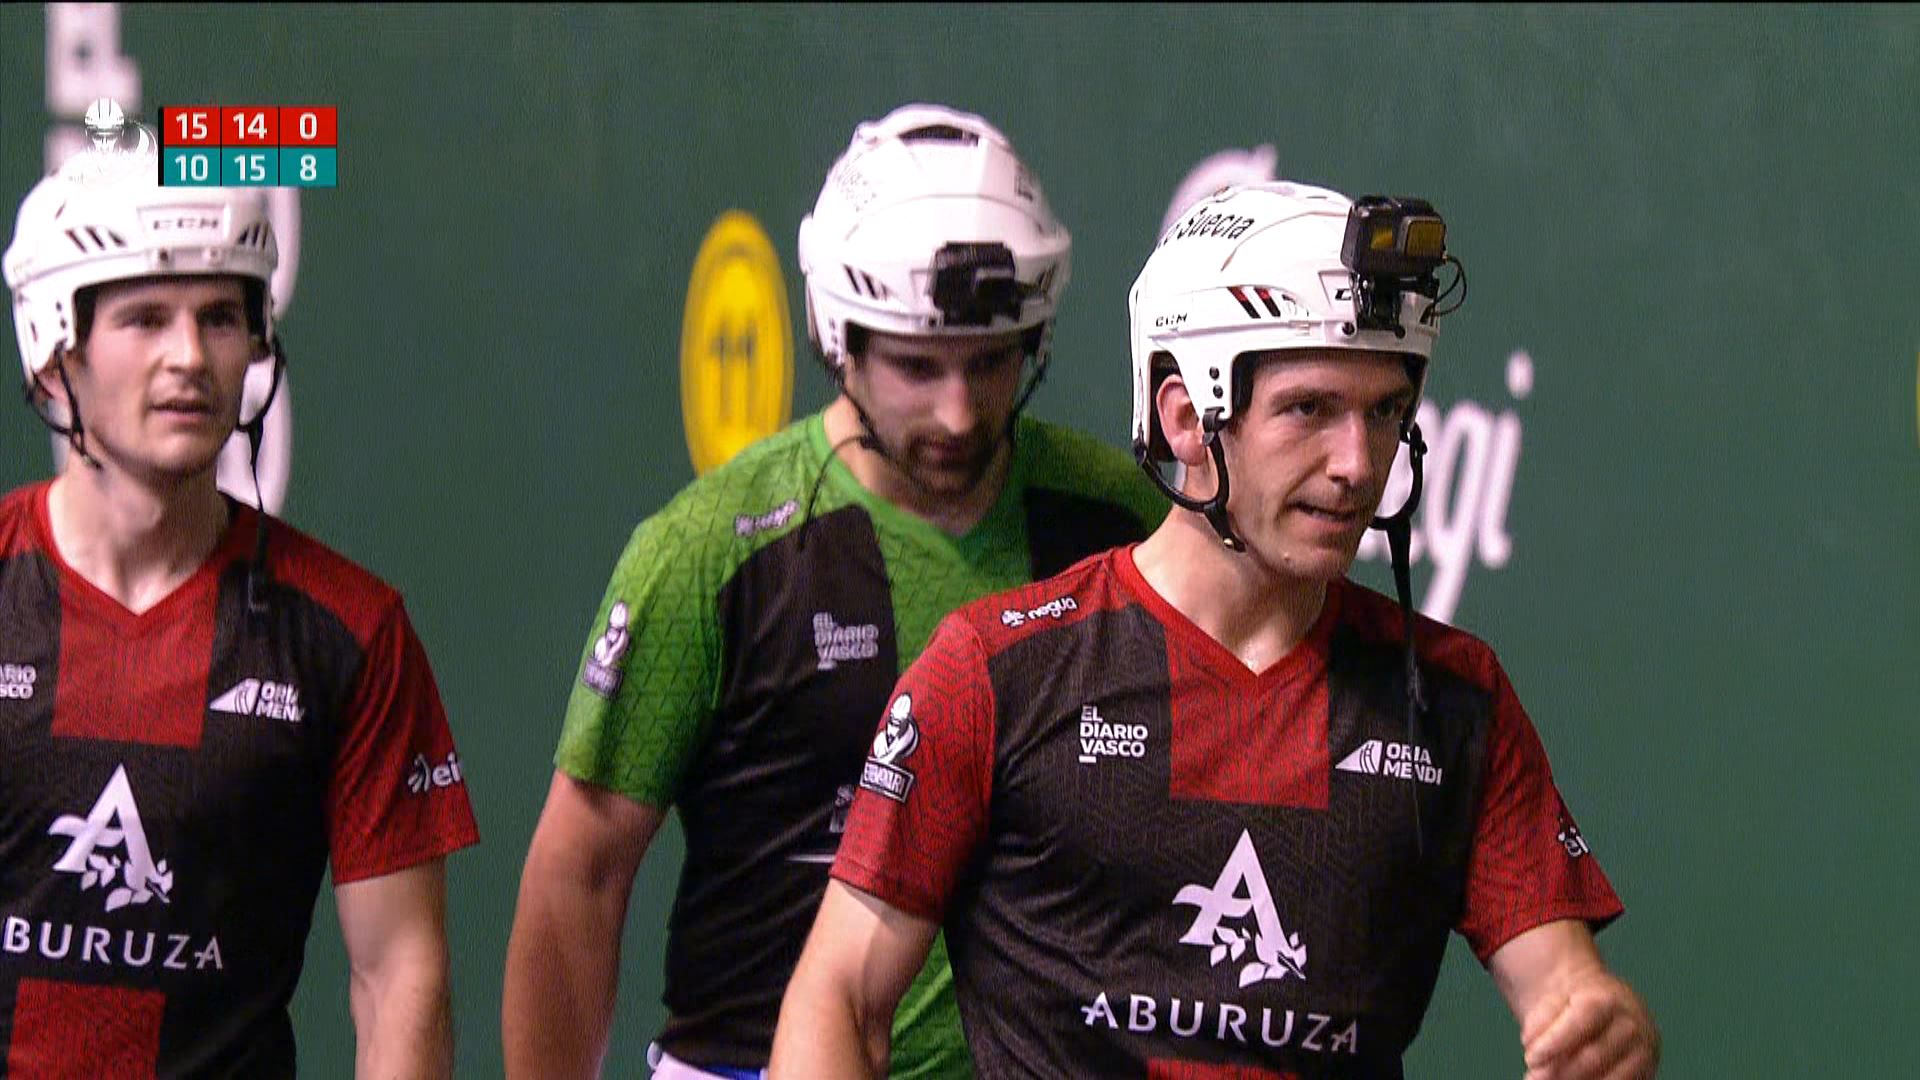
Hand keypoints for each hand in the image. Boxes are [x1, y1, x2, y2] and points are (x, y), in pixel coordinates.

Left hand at [1519, 968, 1658, 1079]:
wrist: (1605, 1003)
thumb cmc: (1572, 1004)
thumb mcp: (1553, 1001)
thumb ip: (1541, 1021)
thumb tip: (1533, 1049)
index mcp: (1608, 1000)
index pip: (1582, 1021)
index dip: (1555, 1043)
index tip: (1530, 1058)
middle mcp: (1632, 1025)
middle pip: (1595, 1056)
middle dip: (1560, 1072)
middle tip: (1534, 1077)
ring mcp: (1644, 1051)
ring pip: (1611, 1078)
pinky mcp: (1646, 1072)